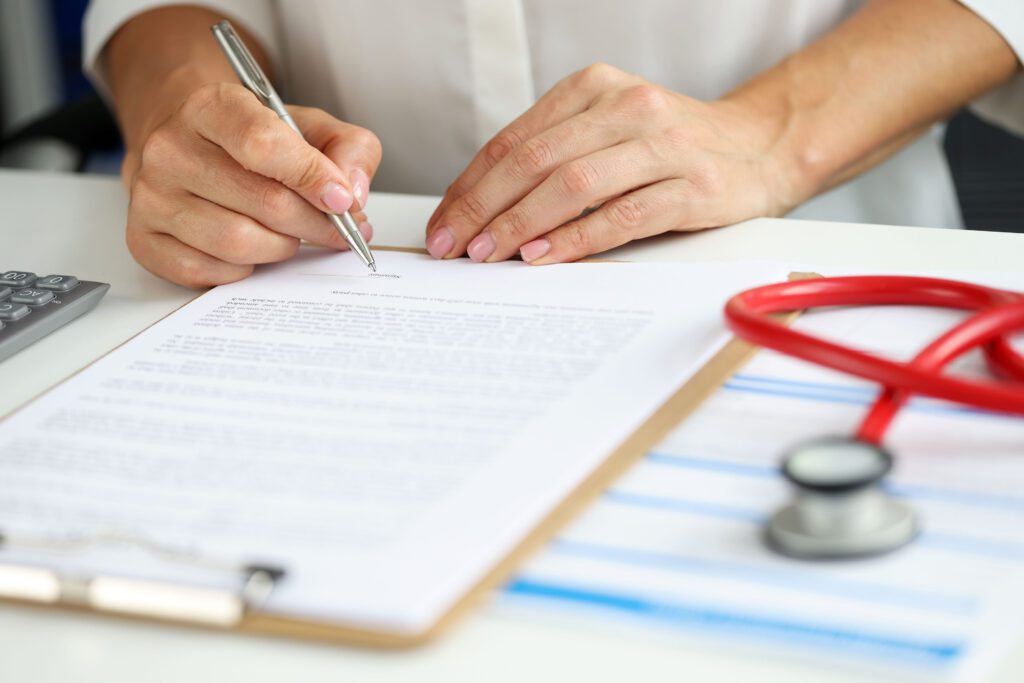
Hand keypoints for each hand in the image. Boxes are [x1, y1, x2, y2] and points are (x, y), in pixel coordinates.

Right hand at [124, 82, 381, 287]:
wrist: (190, 146)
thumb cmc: (256, 140)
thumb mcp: (310, 126)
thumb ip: (348, 149)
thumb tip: (352, 194)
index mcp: (211, 107)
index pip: (264, 145)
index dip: (313, 178)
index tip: (343, 201)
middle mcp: (170, 148)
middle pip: (263, 202)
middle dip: (313, 224)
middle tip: (335, 230)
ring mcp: (151, 196)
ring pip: (237, 243)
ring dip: (280, 247)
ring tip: (290, 235)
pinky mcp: (144, 239)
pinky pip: (209, 272)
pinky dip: (244, 269)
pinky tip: (253, 249)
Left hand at [425, 63, 795, 264]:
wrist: (759, 146)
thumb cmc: (669, 145)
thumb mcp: (607, 130)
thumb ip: (554, 155)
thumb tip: (481, 207)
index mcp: (594, 88)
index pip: (515, 141)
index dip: (470, 186)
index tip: (443, 223)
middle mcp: (627, 107)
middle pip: (535, 161)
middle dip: (482, 209)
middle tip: (453, 246)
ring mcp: (663, 145)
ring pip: (573, 186)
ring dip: (521, 225)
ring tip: (488, 255)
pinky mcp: (693, 187)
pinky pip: (623, 216)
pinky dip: (577, 240)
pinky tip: (544, 257)